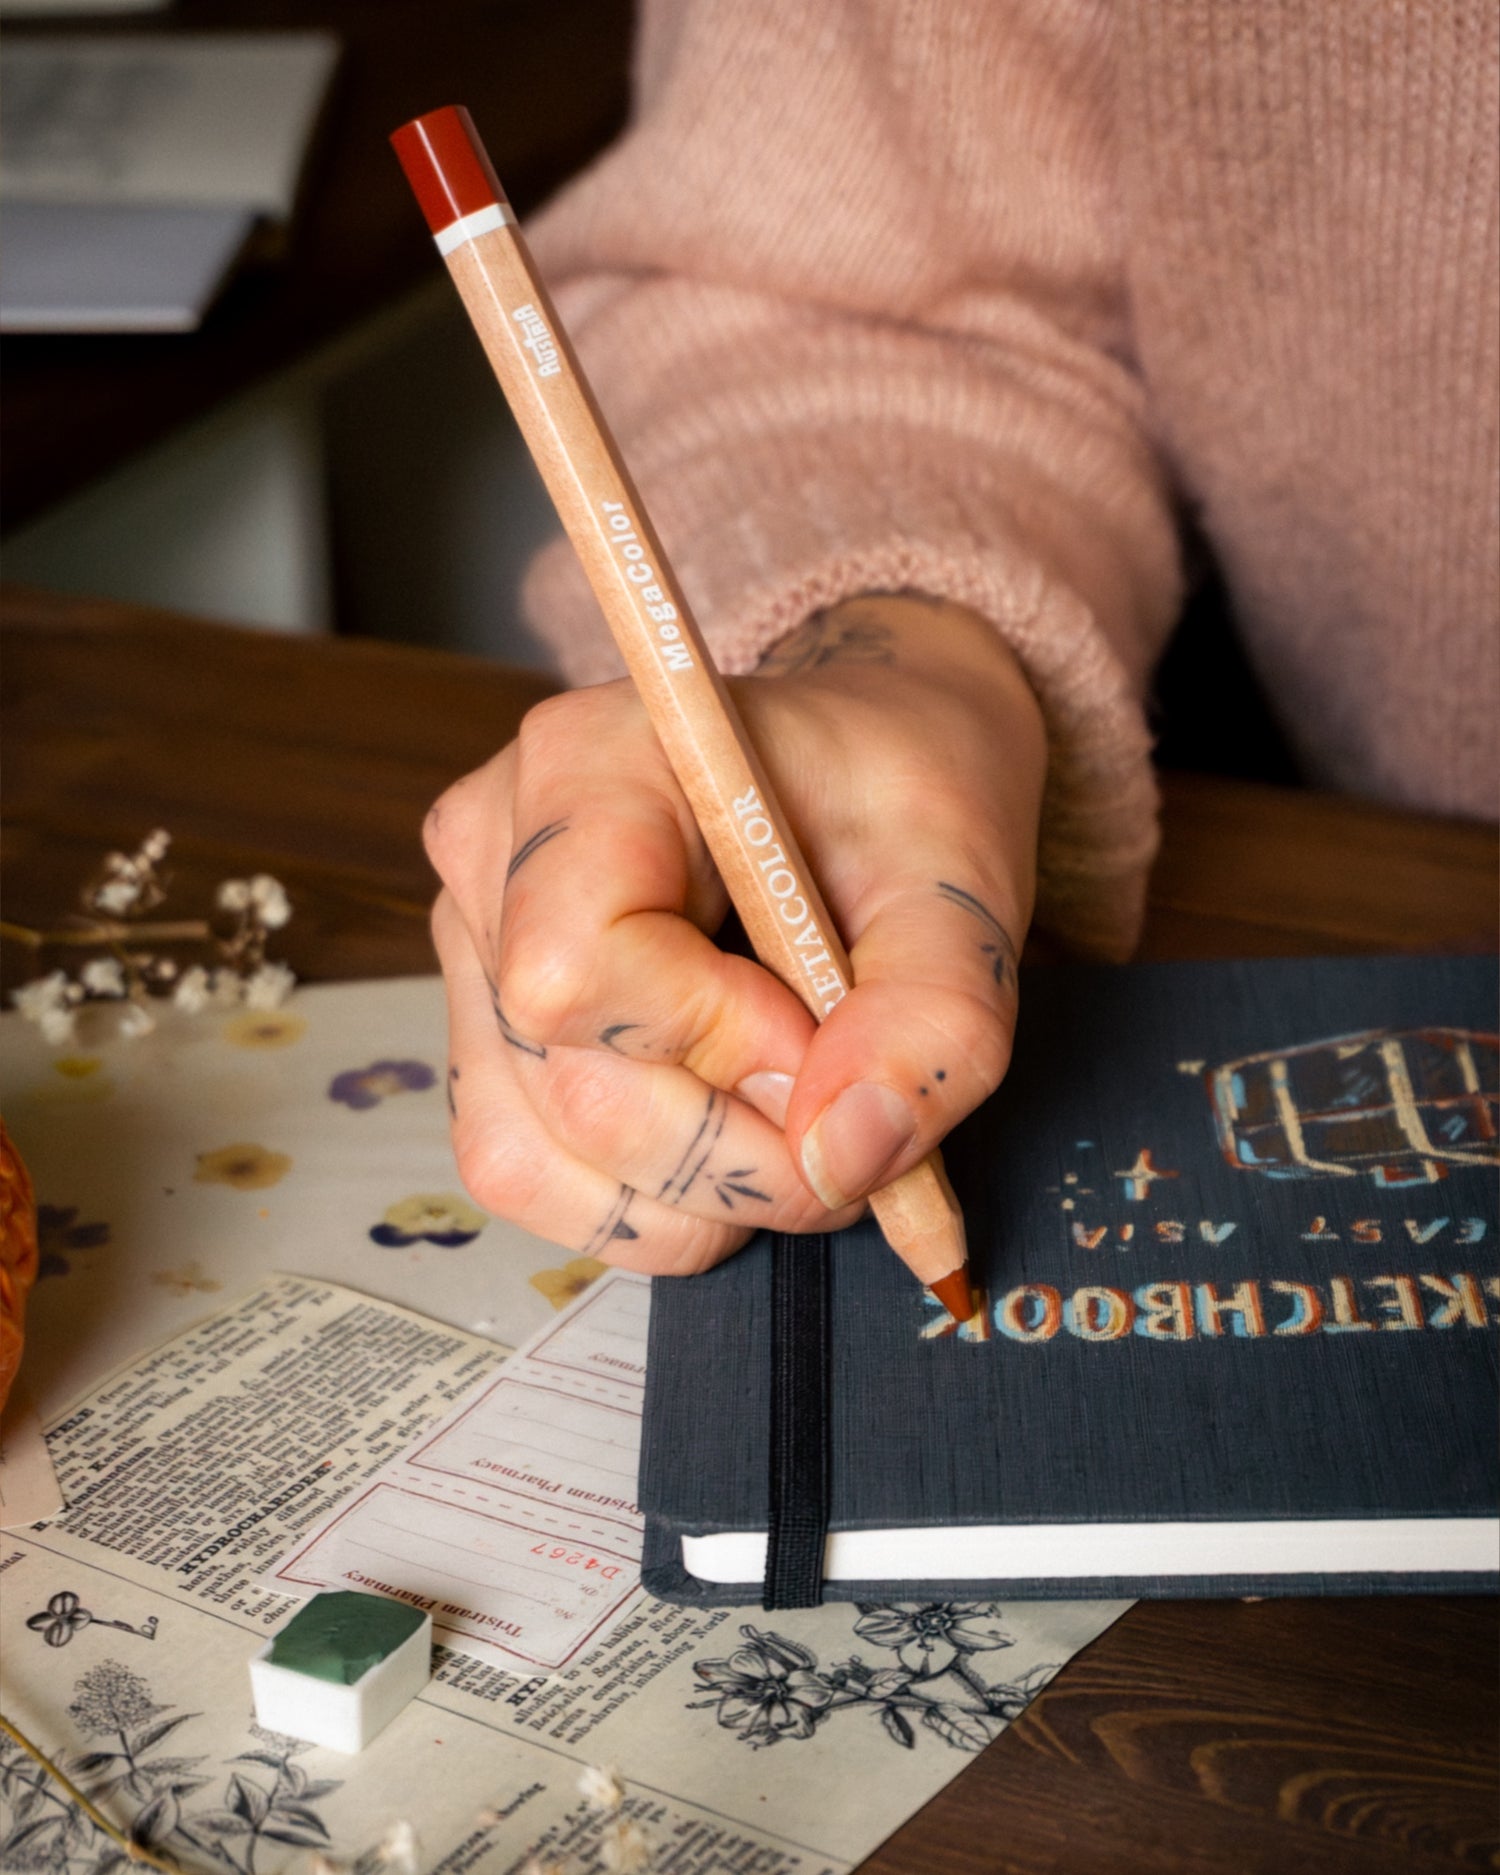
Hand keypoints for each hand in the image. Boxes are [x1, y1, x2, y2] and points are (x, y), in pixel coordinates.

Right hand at [425, 593, 1045, 1274]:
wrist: (865, 772)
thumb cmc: (899, 797)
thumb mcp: (964, 887)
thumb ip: (935, 1018)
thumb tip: (842, 1158)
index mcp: (590, 762)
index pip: (578, 965)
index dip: (716, 1046)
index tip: (826, 1041)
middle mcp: (494, 849)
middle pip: (568, 1086)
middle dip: (738, 1155)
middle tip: (852, 1121)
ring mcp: (473, 946)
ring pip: (532, 1157)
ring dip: (695, 1202)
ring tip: (797, 1130)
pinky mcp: (481, 1028)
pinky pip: (522, 1173)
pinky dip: (648, 1210)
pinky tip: (732, 1149)